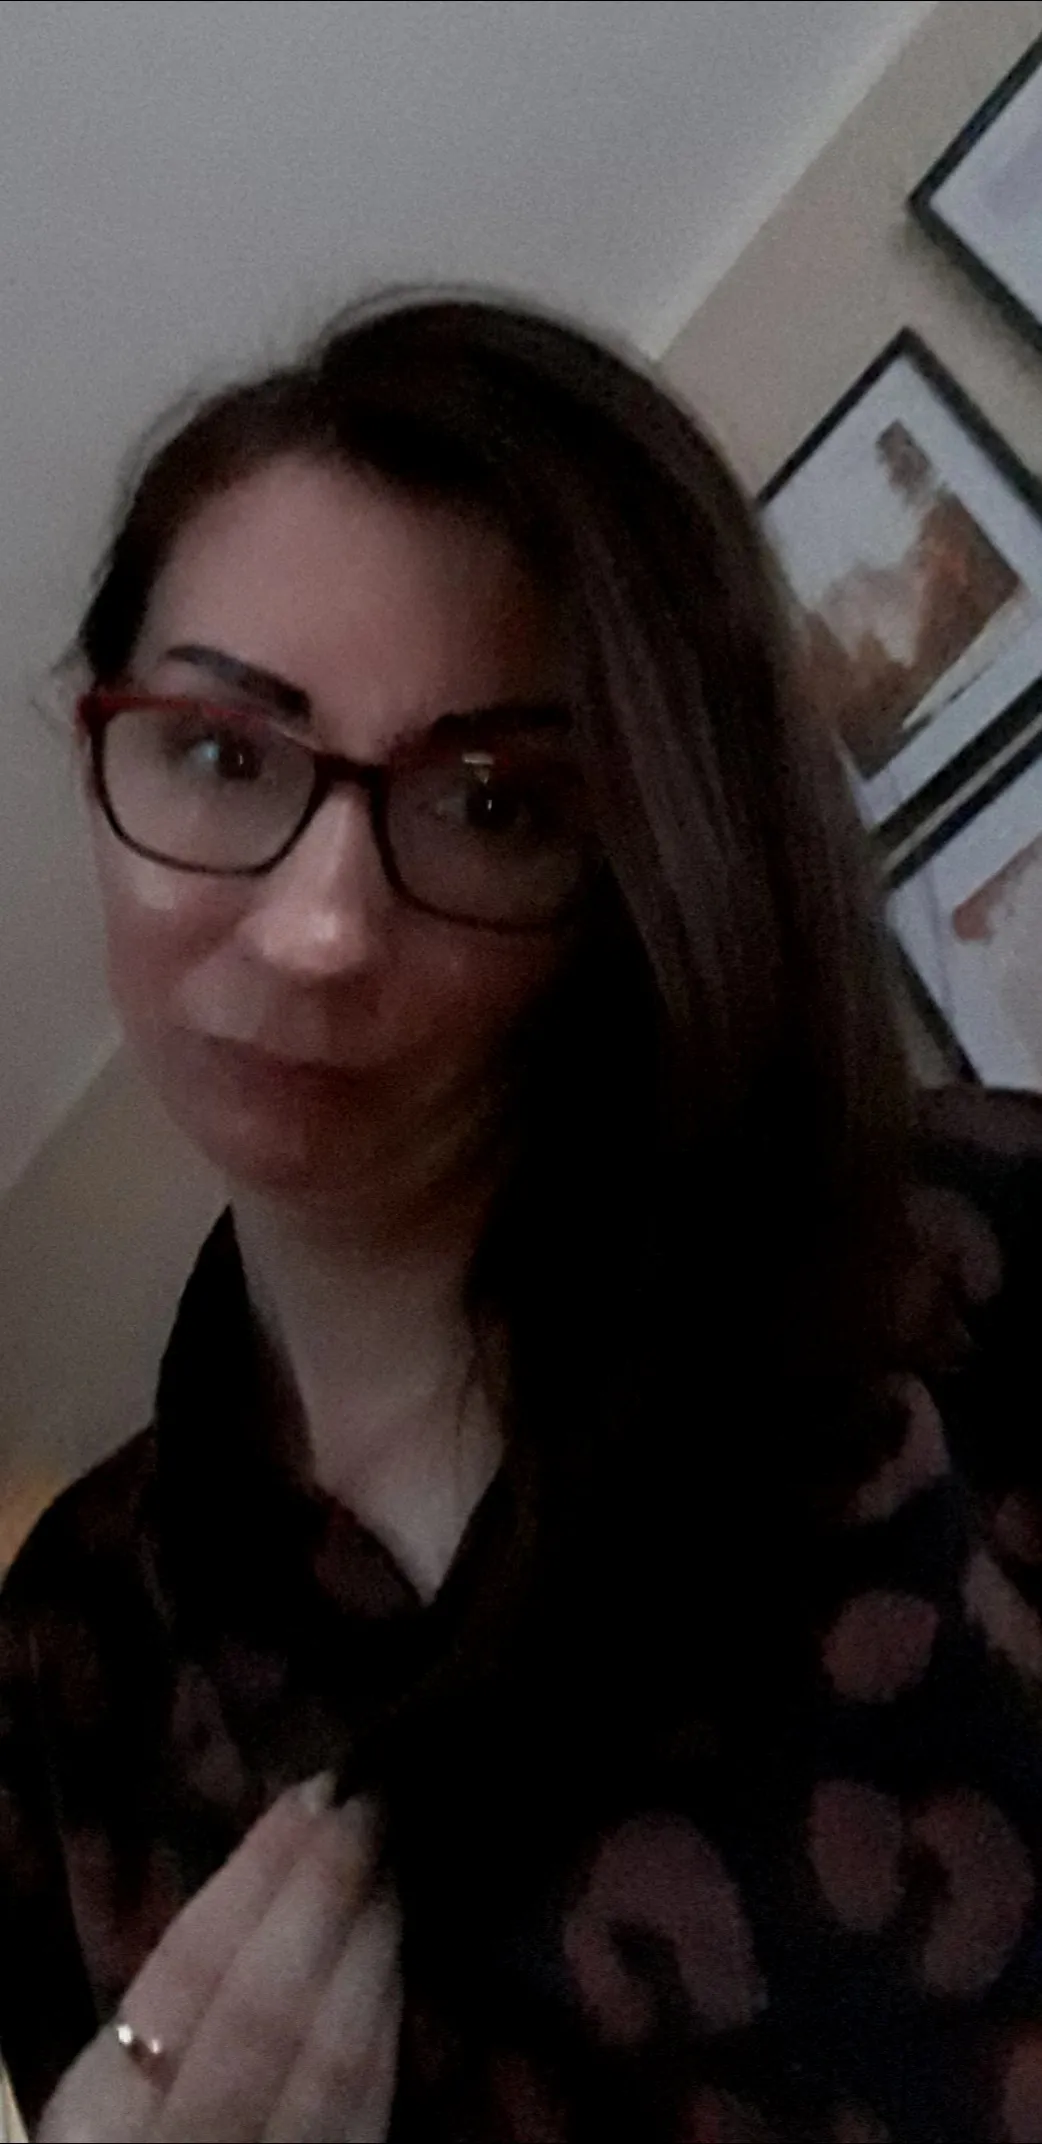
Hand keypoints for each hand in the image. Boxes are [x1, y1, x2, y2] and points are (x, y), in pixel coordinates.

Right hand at [37, 1776, 401, 2143]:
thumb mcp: (115, 2109)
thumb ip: (170, 2030)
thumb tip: (267, 1890)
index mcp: (100, 2127)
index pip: (180, 1981)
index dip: (252, 1881)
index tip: (307, 1799)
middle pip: (263, 2016)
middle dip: (323, 1902)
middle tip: (373, 1804)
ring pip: (328, 2073)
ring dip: (369, 1957)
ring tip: (395, 1868)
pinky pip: (361, 2127)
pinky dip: (382, 2044)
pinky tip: (397, 1977)